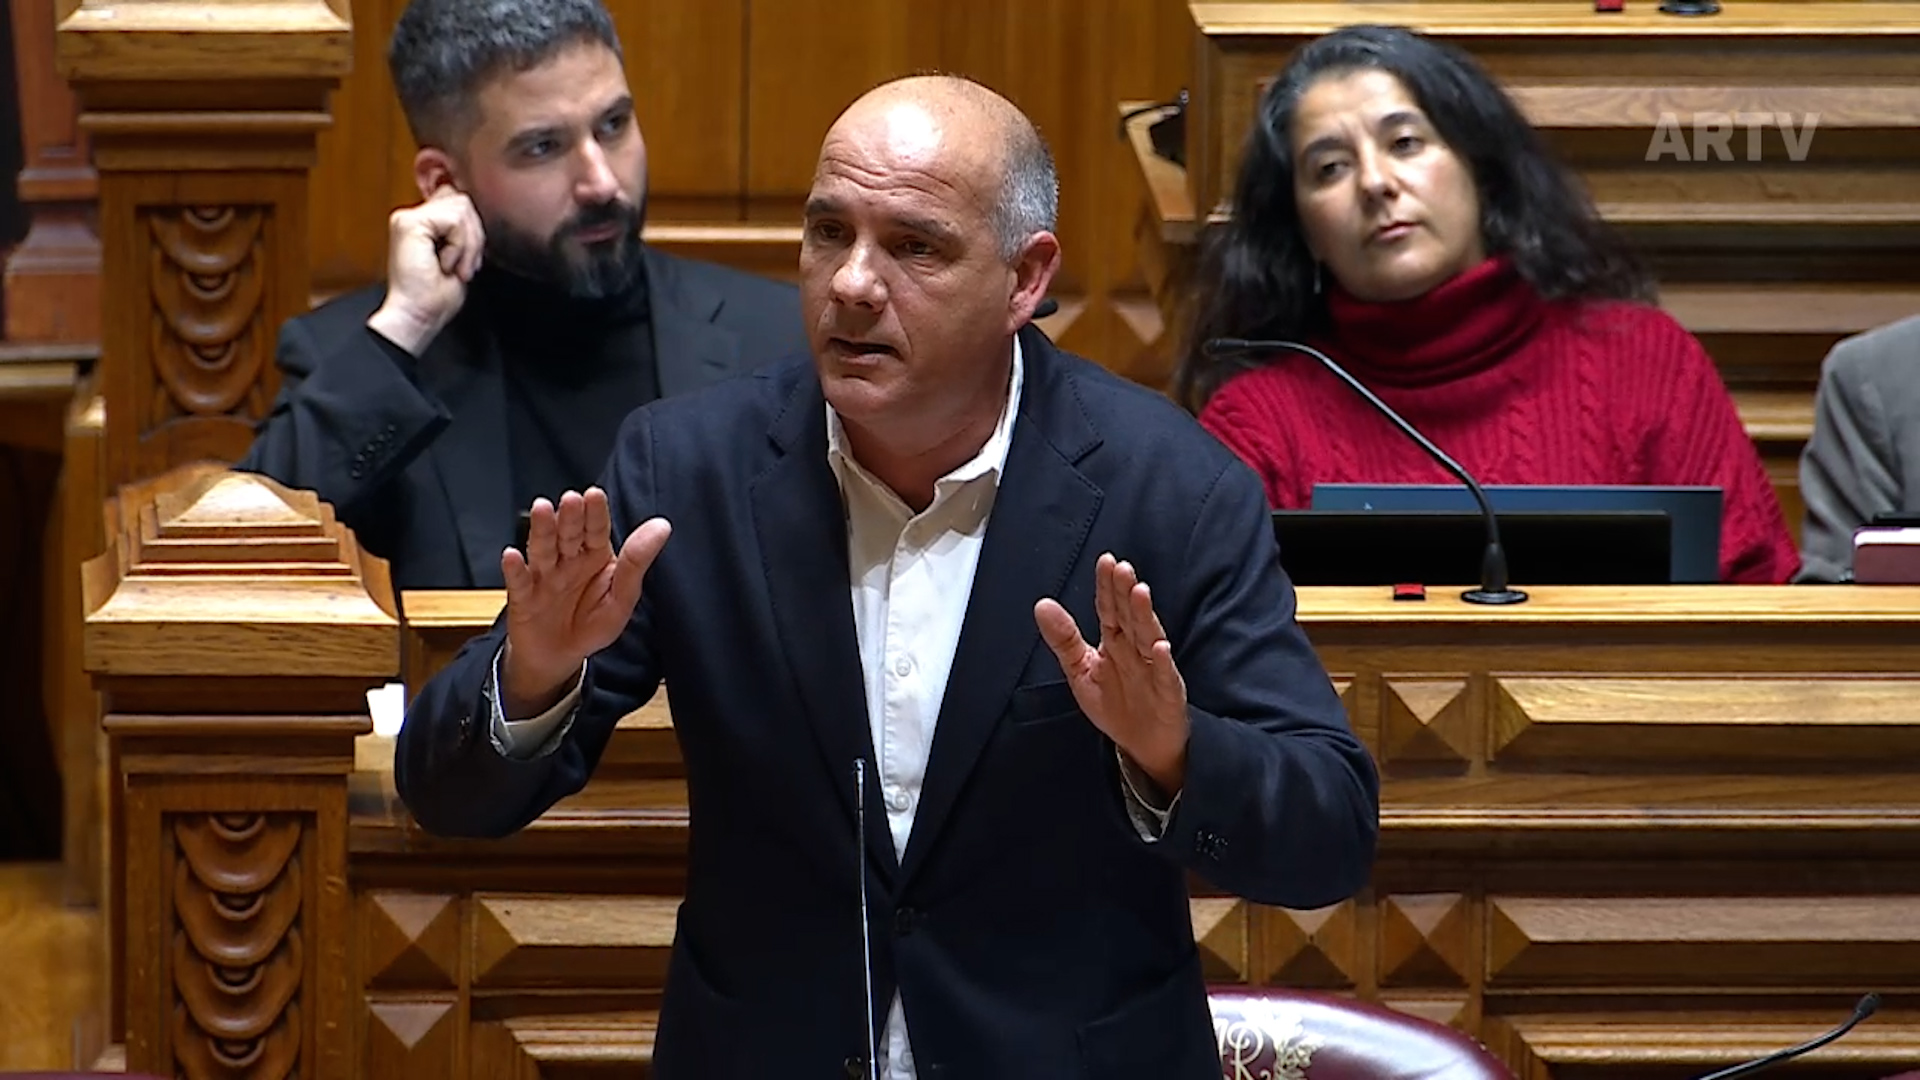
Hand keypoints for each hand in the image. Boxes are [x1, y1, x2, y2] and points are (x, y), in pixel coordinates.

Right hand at [367, 185, 485, 355]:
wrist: (417, 317)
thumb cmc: (435, 297)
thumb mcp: (460, 256)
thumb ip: (464, 231)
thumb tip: (477, 215)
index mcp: (422, 223)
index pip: (459, 202)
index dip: (472, 230)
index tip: (467, 261)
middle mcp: (411, 216)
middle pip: (463, 201)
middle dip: (474, 236)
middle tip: (464, 267)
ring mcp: (408, 218)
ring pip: (461, 207)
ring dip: (468, 243)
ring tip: (455, 267)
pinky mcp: (409, 223)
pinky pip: (454, 220)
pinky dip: (459, 246)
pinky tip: (445, 264)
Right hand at [498, 488, 670, 716]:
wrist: (560, 656)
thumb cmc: (593, 623)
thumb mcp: (622, 597)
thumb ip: (637, 562)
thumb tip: (662, 526)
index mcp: (594, 555)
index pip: (596, 529)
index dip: (595, 512)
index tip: (594, 495)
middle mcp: (567, 560)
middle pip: (568, 534)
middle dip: (570, 517)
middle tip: (571, 499)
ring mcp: (544, 576)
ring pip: (542, 549)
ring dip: (541, 530)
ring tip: (541, 510)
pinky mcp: (523, 597)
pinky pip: (519, 582)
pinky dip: (514, 570)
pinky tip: (512, 556)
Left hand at [1034, 554, 1190, 794]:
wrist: (1142, 745)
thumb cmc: (1115, 705)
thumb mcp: (1080, 670)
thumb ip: (1063, 639)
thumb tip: (1042, 605)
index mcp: (1114, 641)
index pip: (1109, 608)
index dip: (1107, 586)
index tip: (1105, 562)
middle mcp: (1135, 649)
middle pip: (1130, 616)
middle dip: (1125, 592)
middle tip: (1121, 569)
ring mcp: (1153, 668)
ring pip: (1149, 637)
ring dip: (1145, 615)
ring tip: (1140, 593)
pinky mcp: (1167, 692)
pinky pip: (1164, 675)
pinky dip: (1163, 661)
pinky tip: (1160, 647)